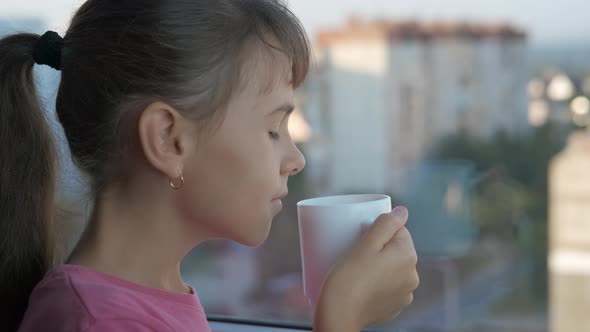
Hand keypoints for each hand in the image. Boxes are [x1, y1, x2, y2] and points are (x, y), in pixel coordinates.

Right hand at [313, 207, 418, 330]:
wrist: (339, 316)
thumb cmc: (348, 278)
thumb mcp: (365, 244)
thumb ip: (386, 224)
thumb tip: (403, 211)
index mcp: (408, 256)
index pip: (398, 230)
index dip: (378, 229)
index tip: (360, 237)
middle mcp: (412, 276)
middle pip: (396, 249)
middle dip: (379, 247)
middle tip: (355, 251)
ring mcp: (405, 294)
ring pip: (392, 267)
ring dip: (379, 264)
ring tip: (357, 268)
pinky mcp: (394, 306)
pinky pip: (388, 285)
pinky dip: (378, 282)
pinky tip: (363, 284)